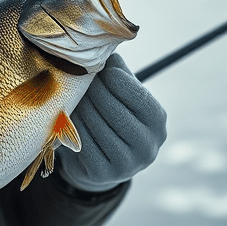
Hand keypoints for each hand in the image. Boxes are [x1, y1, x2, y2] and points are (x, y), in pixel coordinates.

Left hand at [57, 54, 167, 191]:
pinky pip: (83, 142)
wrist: (103, 164)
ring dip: (80, 105)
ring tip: (71, 93)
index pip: (138, 96)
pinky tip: (68, 115)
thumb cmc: (115, 119)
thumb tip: (107, 51)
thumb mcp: (124, 97)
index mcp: (158, 122)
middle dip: (94, 90)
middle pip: (114, 110)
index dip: (116, 79)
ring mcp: (127, 164)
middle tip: (78, 77)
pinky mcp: (104, 174)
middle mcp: (148, 146)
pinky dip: (73, 126)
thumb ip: (120, 75)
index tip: (101, 67)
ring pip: (95, 125)